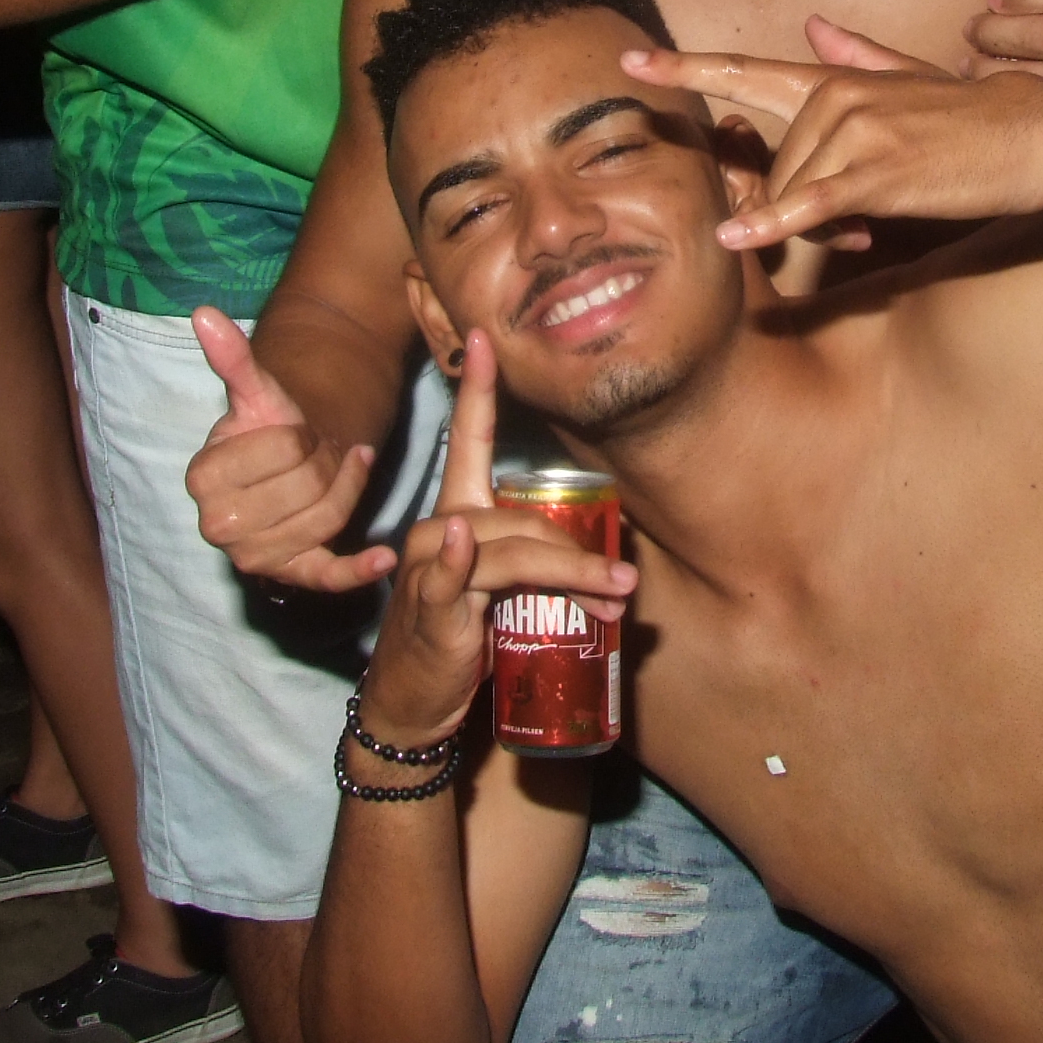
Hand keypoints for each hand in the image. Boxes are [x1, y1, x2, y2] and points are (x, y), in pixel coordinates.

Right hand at [188, 310, 392, 592]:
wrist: (283, 470)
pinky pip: (326, 577)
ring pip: (328, 520)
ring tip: (348, 466)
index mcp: (203, 478)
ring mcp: (253, 557)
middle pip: (309, 488)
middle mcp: (218, 527)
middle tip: (328, 449)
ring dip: (350, 488)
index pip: (286, 449)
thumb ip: (231, 358)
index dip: (304, 434)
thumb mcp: (255, 393)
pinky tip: (384, 557)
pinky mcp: (290, 578)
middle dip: (328, 461)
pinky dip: (357, 570)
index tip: (301, 429)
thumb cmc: (267, 429)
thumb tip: (203, 313)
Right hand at [357, 333, 637, 749]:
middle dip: (582, 550)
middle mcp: (442, 529)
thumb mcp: (509, 598)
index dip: (477, 389)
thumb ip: (547, 569)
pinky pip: (458, 574)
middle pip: (525, 515)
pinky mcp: (431, 606)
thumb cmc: (461, 641)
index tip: (485, 337)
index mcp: (457, 514)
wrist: (414, 705)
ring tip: (618, 597)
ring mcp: (433, 566)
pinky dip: (468, 563)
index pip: (469, 442)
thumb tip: (616, 569)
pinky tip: (473, 557)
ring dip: (574, 572)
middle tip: (628, 584)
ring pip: (515, 548)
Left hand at [629, 42, 1042, 249]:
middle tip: (853, 223)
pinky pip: (813, 204)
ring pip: (794, 195)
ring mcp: (856, 133)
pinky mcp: (880, 174)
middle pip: (772, 169)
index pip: (745, 70)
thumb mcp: (911, 78)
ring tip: (871, 226)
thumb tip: (815, 26)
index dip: (684, 68)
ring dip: (818, 228)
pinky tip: (739, 239)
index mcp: (836, 79)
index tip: (631, 61)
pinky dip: (777, 225)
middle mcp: (836, 96)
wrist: (1038, 133)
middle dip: (794, 208)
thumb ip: (857, 56)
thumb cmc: (976, 116)